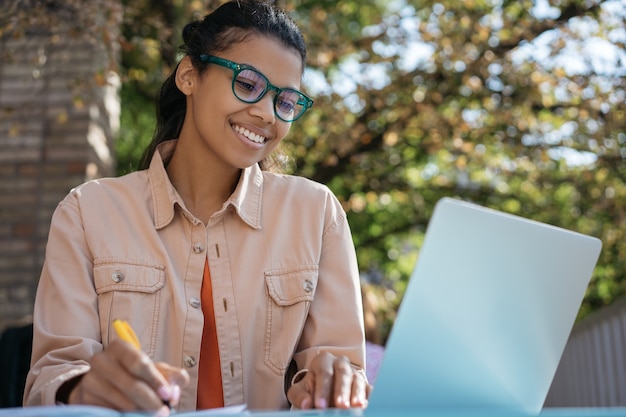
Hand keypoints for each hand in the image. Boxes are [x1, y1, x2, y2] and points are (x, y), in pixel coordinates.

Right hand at [68, 340, 188, 414]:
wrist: (101, 384)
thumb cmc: (133, 374)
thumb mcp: (153, 369)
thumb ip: (170, 375)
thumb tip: (175, 391)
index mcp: (119, 347)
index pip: (139, 363)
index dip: (156, 380)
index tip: (168, 395)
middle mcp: (101, 360)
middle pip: (131, 385)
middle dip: (152, 401)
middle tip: (164, 412)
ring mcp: (90, 381)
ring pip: (122, 402)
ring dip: (141, 412)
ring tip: (153, 415)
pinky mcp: (85, 400)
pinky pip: (110, 412)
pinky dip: (126, 416)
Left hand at [287, 351, 370, 408]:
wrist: (324, 389)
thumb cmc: (311, 389)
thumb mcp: (300, 391)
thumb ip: (301, 396)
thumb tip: (305, 403)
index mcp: (323, 361)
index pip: (324, 373)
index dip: (323, 389)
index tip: (320, 405)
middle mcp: (341, 363)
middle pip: (343, 374)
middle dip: (342, 391)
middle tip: (340, 406)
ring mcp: (354, 373)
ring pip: (358, 380)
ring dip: (357, 394)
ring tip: (356, 406)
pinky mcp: (365, 385)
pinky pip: (369, 389)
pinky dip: (369, 397)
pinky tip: (367, 405)